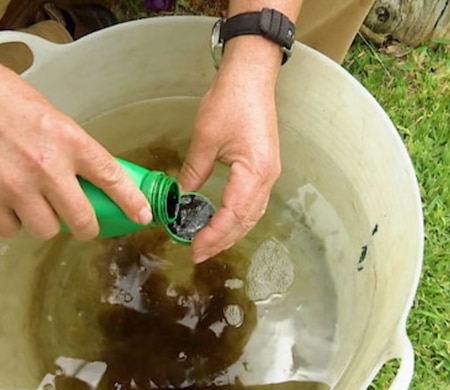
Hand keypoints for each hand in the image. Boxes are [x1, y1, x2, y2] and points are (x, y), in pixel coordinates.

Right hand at [0, 55, 152, 239]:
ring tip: (29, 200)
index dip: (130, 202)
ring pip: (46, 230)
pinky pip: (9, 230)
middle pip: (82, 221)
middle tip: (79, 221)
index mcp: (69, 139)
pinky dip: (8, 222)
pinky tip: (2, 201)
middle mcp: (48, 167)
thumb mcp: (49, 114)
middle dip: (84, 226)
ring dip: (43, 222)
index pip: (112, 177)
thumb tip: (86, 177)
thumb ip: (69, 147)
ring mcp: (16, 186)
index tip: (142, 217)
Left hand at [179, 36, 281, 262]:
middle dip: (222, 240)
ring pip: (252, 214)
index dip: (213, 236)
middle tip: (198, 253)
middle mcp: (267, 177)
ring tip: (209, 243)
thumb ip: (193, 172)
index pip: (232, 216)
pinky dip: (239, 217)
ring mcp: (269, 173)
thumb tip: (180, 196)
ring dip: (231, 232)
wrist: (251, 76)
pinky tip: (224, 220)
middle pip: (245, 221)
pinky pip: (254, 202)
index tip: (194, 248)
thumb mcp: (205, 139)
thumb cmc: (231, 101)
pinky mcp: (266, 167)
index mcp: (254, 172)